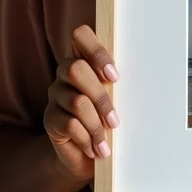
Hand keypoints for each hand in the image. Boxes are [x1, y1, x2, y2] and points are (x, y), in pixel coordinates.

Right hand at [43, 25, 119, 182]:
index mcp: (83, 59)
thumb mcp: (117, 98)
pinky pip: (70, 124)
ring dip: (97, 124)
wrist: (88, 155)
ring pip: (77, 101)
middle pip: (75, 69)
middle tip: (115, 120)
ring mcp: (55, 95)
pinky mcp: (49, 118)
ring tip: (107, 141)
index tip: (115, 76)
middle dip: (100, 96)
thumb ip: (117, 83)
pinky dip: (87, 138)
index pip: (80, 36)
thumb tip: (142, 76)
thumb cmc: (107, 120)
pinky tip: (95, 148)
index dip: (97, 52)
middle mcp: (64, 73)